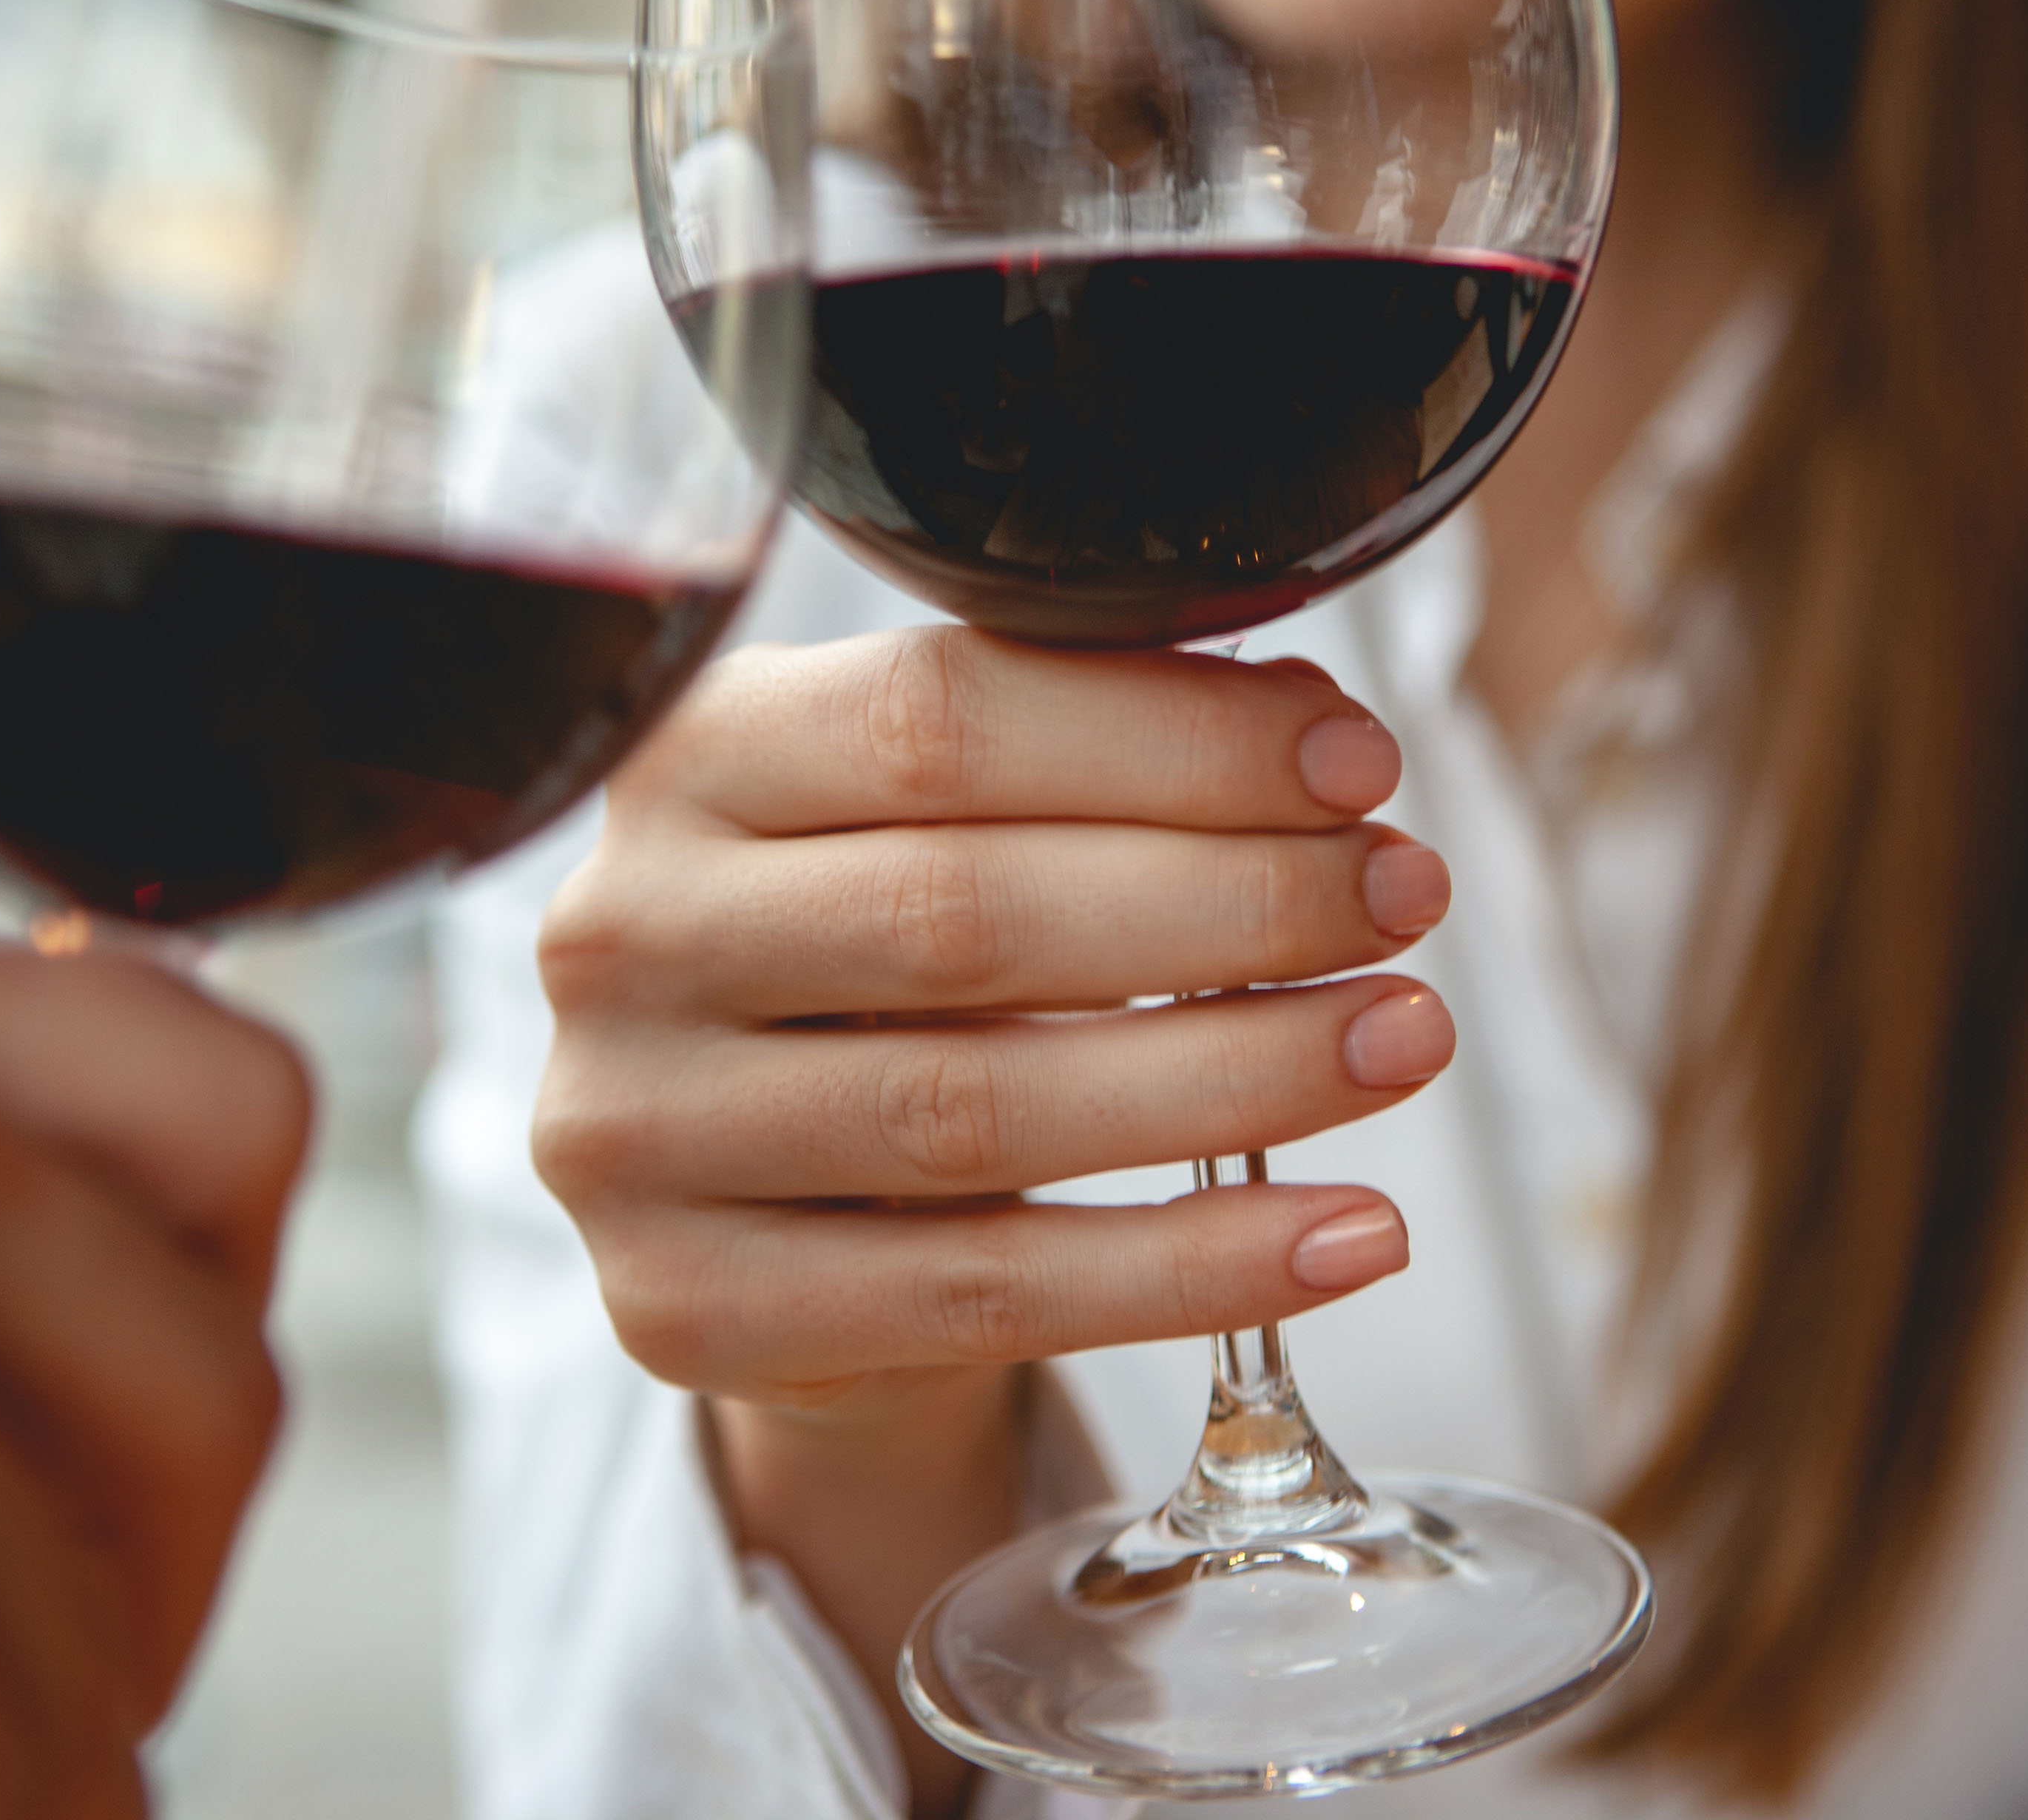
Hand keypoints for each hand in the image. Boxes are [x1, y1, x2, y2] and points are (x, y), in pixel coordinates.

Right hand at [532, 628, 1452, 1808]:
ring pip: (979, 1109)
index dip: (1172, 739)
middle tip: (1405, 898)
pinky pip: (982, 1296)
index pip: (940, 718)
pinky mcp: (684, 1309)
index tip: (1358, 762)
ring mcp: (630, 1134)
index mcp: (686, 760)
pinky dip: (1189, 1267)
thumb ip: (1072, 754)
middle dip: (1228, 901)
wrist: (760, 1200)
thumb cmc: (881, 968)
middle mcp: (622, 936)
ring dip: (1233, 1076)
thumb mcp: (926, 822)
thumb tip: (1315, 737)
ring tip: (1401, 1043)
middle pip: (963, 913)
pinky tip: (1346, 1234)